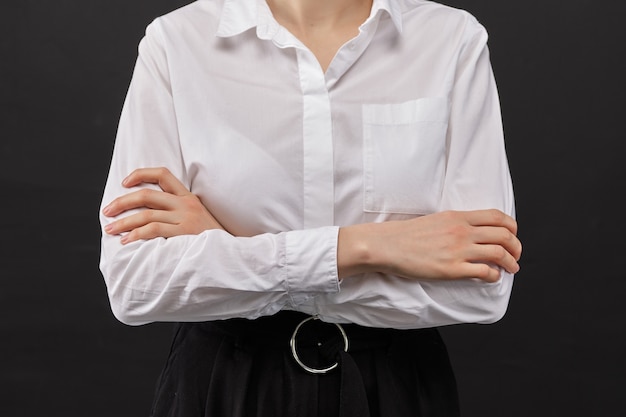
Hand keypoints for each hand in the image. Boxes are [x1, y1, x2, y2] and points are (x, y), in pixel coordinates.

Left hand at [102, 167, 223, 243]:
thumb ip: (178, 212)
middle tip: (106, 212)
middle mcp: (186, 204)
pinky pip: (153, 230)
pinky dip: (136, 235)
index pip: (163, 174)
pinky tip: (126, 241)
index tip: (125, 182)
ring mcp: (185, 219)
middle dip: (122, 202)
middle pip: (147, 195)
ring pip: (145, 214)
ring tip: (110, 230)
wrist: (232, 254)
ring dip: (123, 222)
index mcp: (189, 197)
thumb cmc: (211, 240)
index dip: (141, 174)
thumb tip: (148, 214)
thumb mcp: (198, 218)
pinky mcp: (183, 234)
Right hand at [338, 209, 521, 282]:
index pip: (497, 217)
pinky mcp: (452, 269)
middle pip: (504, 235)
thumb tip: (474, 232)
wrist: (388, 245)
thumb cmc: (408, 234)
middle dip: (516, 247)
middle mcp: (462, 232)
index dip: (512, 227)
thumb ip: (457, 224)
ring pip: (499, 254)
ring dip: (511, 263)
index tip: (513, 236)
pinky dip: (494, 275)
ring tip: (511, 268)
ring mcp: (458, 251)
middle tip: (516, 255)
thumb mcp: (437, 220)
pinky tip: (491, 277)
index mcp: (458, 217)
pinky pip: (484, 272)